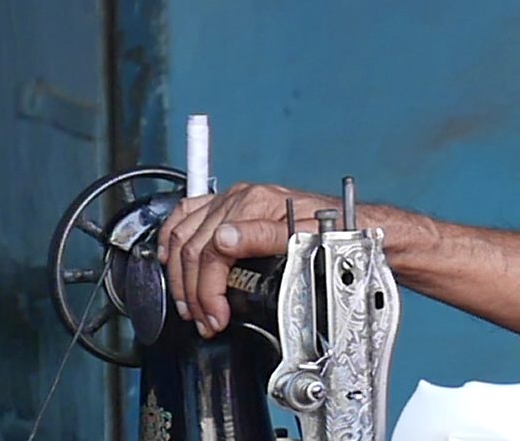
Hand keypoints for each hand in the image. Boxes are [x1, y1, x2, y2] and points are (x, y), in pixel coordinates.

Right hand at [159, 181, 334, 334]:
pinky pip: (186, 214)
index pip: (211, 251)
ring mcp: (230, 200)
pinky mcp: (229, 204)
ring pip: (182, 234)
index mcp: (254, 205)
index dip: (208, 291)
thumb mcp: (307, 236)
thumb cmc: (333, 230)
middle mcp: (238, 199)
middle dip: (192, 293)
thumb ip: (264, 237)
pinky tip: (170, 259)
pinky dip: (171, 238)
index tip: (215, 318)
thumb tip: (223, 240)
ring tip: (188, 305)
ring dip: (178, 274)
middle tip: (203, 321)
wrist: (349, 220)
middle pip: (192, 248)